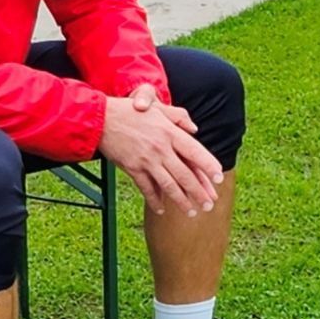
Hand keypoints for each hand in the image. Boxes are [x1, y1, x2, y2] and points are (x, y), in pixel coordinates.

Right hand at [99, 91, 220, 215]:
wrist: (100, 118)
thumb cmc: (130, 111)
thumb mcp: (157, 107)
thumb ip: (178, 117)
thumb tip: (194, 129)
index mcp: (169, 132)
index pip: (194, 151)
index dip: (208, 166)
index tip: (219, 178)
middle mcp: (160, 148)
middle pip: (184, 174)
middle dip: (199, 192)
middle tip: (209, 204)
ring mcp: (146, 160)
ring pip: (168, 185)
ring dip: (181, 200)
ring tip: (191, 211)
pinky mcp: (132, 168)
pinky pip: (146, 188)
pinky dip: (154, 200)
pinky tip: (161, 210)